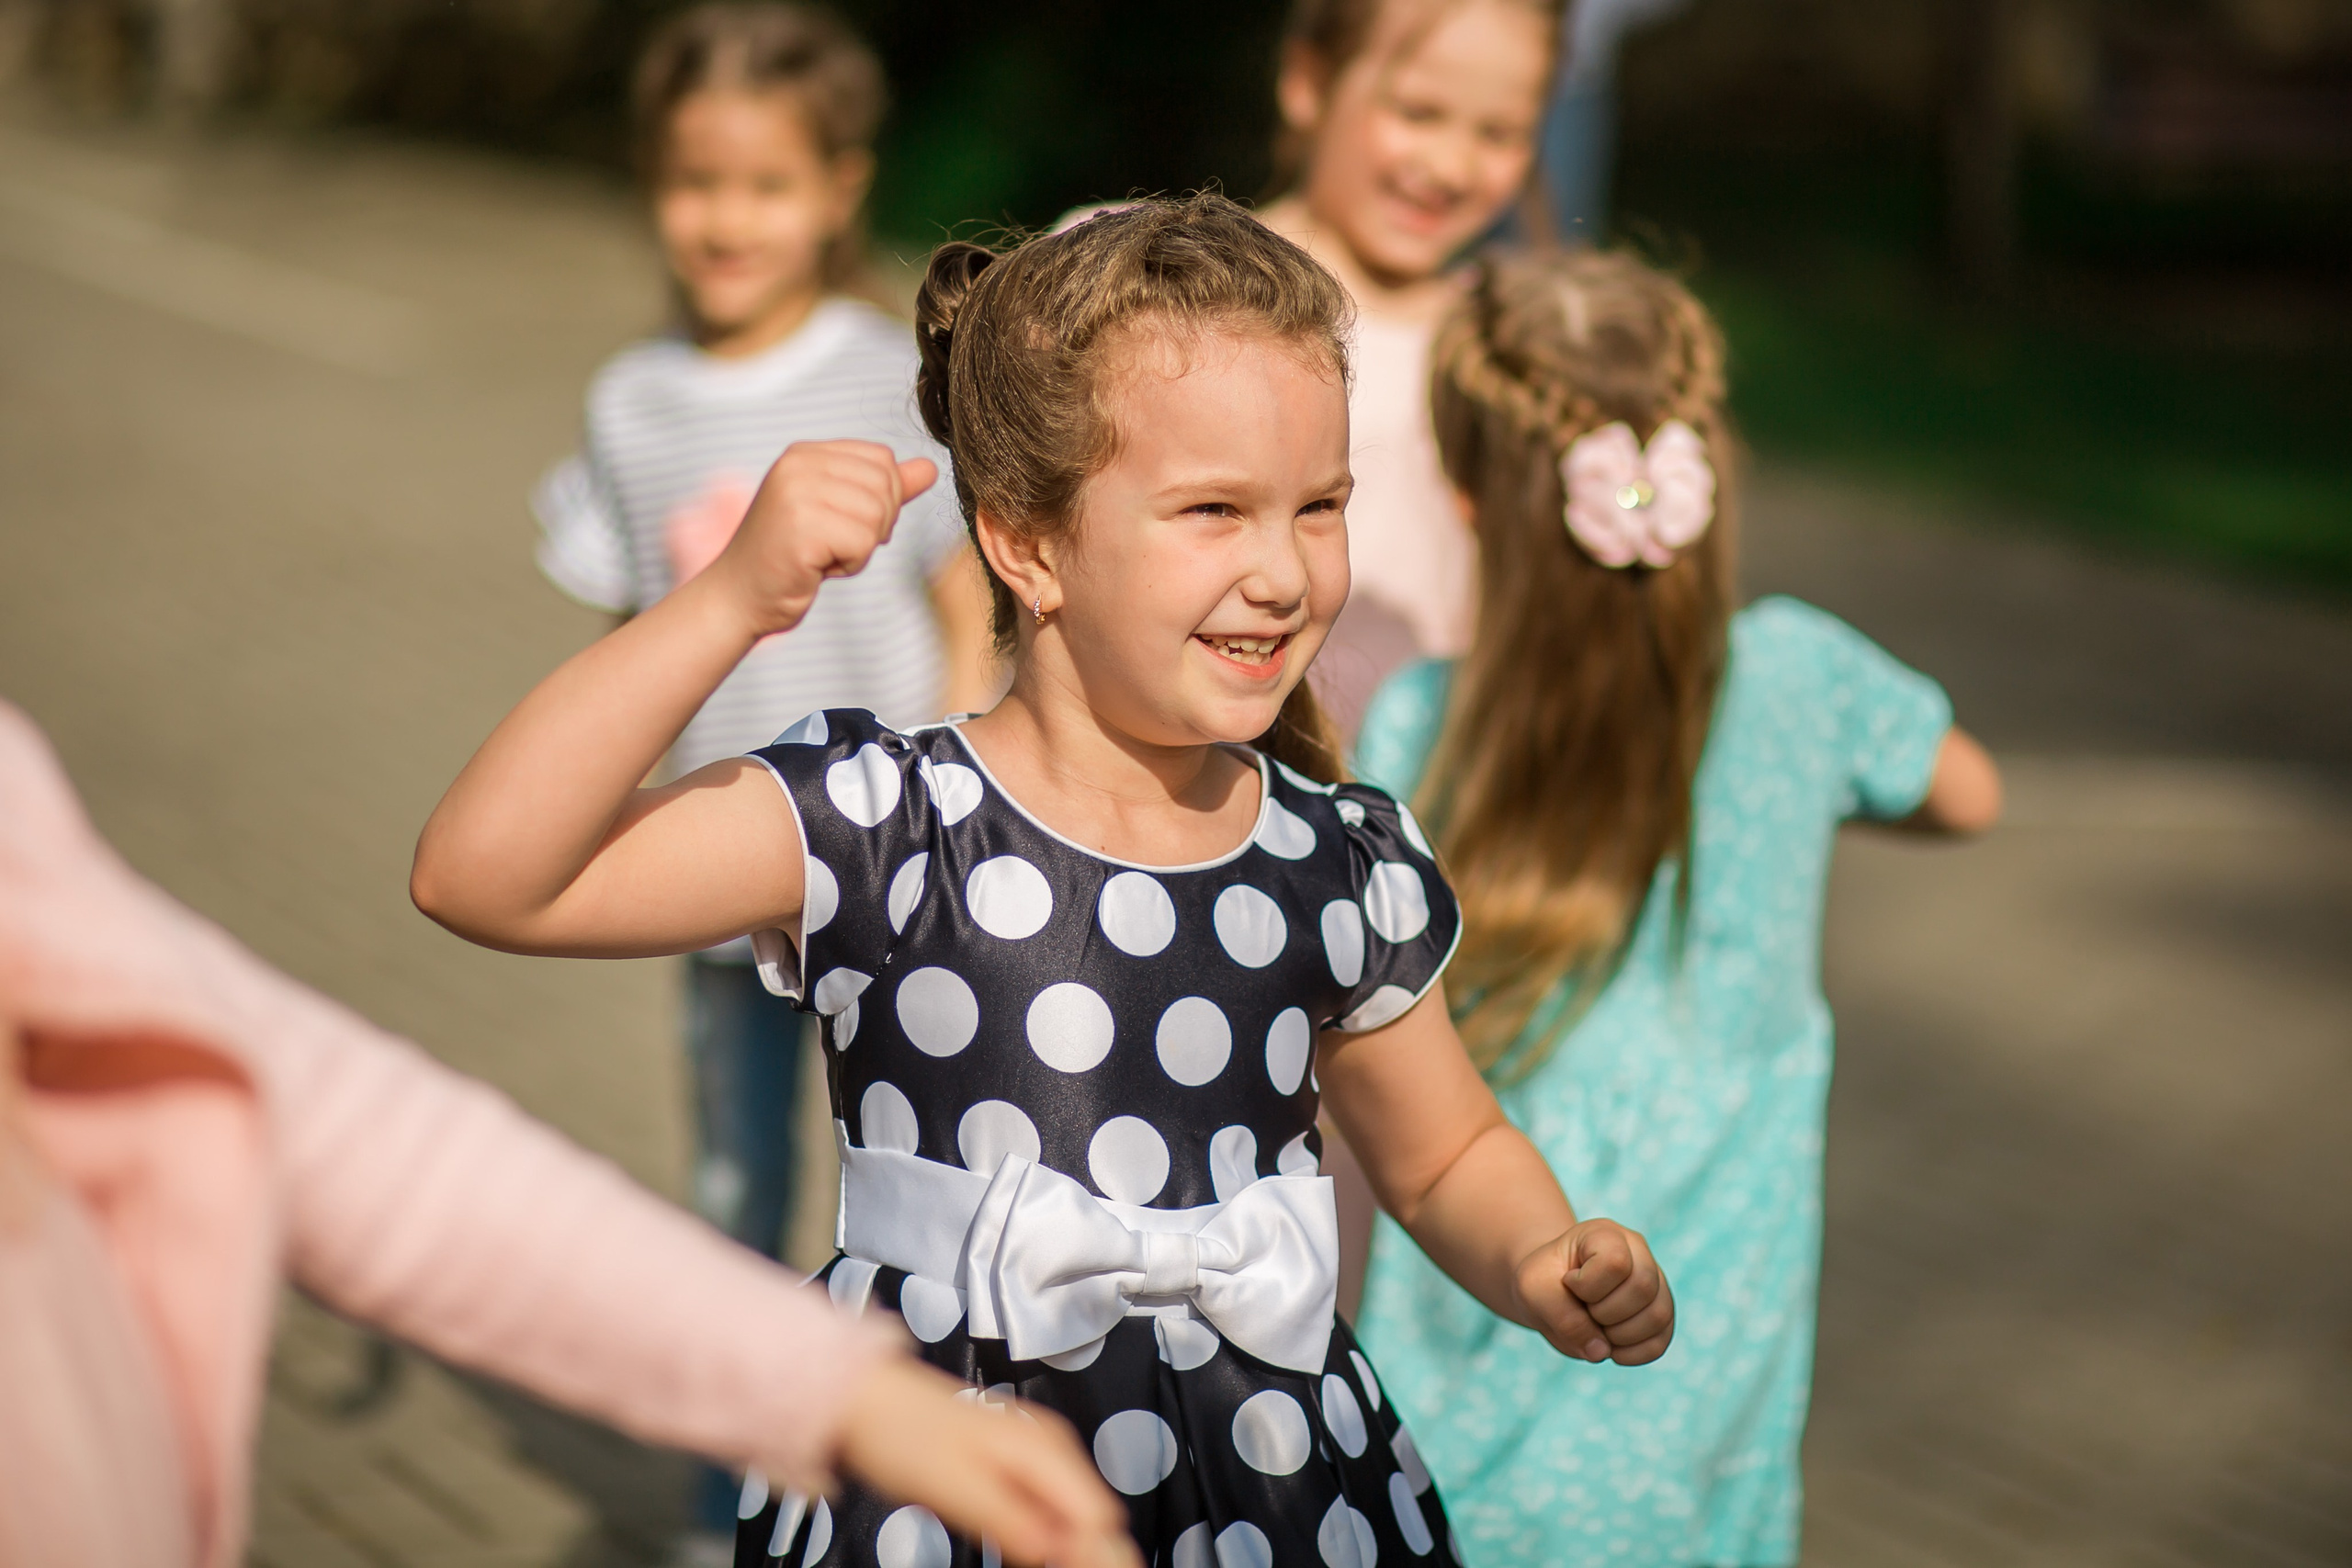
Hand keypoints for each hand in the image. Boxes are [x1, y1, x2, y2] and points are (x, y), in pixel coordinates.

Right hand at [708, 440, 938, 637]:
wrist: (740, 596)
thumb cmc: (791, 557)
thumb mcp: (840, 513)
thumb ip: (884, 488)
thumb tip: (930, 468)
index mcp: (805, 453)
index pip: (882, 459)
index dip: (881, 499)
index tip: (843, 522)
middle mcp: (798, 463)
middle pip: (885, 486)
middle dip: (874, 525)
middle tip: (833, 543)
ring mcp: (797, 492)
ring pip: (877, 515)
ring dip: (861, 547)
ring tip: (823, 554)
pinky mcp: (802, 526)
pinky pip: (864, 543)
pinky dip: (851, 563)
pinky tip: (818, 567)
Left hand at [833, 1357, 1140, 1567]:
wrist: (867, 1400)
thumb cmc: (902, 1432)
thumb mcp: (957, 1488)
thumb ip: (1013, 1522)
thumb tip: (1058, 1552)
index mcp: (1043, 1448)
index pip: (1098, 1515)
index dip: (1086, 1551)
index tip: (1058, 1567)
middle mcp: (1049, 1445)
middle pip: (1091, 1514)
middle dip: (1074, 1547)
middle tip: (1031, 1562)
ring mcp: (1034, 1451)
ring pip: (1070, 1512)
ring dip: (1056, 1541)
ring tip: (1022, 1556)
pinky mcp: (1014, 1463)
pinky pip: (1045, 1504)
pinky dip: (1038, 1529)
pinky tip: (1015, 1542)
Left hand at [1512, 1218, 1673, 1366]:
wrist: (1551, 1291)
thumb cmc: (1543, 1282)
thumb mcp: (1535, 1291)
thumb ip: (1563, 1317)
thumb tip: (1601, 1352)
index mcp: (1606, 1234)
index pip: (1615, 1262)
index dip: (1589, 1286)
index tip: (1568, 1283)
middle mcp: (1639, 1253)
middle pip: (1643, 1287)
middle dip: (1605, 1313)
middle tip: (1583, 1309)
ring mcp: (1655, 1283)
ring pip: (1659, 1315)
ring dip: (1620, 1336)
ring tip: (1596, 1329)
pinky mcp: (1659, 1313)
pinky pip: (1661, 1342)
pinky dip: (1634, 1354)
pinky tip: (1610, 1348)